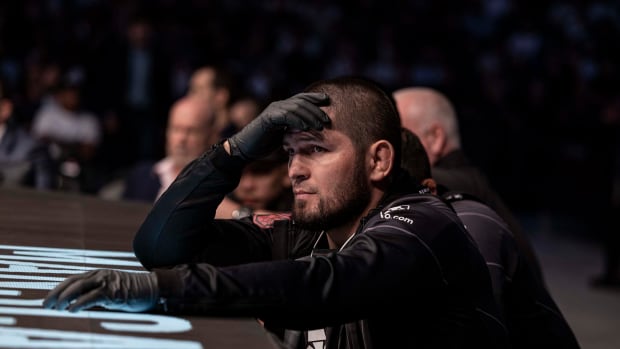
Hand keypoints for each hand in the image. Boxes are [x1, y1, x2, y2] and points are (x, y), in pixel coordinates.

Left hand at [43, 269, 158, 312]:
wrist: (153, 288)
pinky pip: (92, 296)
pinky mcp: (113, 291)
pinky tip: (71, 310)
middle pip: (72, 282)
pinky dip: (79, 303)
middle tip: (45, 305)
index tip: (48, 299)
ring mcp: (106, 281)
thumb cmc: (133, 292)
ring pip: (79, 287)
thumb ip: (95, 295)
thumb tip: (76, 306)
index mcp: (98, 274)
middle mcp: (100, 275)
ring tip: (55, 308)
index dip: (58, 289)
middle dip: (56, 293)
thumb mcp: (111, 292)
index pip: (72, 279)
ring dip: (64, 298)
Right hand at [228, 92, 329, 159]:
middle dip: (316, 109)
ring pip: (296, 107)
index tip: (328, 101)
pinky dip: (298, 121)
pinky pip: (286, 116)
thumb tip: (310, 130)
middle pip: (301, 102)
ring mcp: (273, 110)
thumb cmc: (264, 144)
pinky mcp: (268, 118)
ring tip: (320, 125)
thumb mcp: (284, 134)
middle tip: (327, 119)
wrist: (245, 149)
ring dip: (310, 116)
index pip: (301, 99)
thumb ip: (294, 128)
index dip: (314, 98)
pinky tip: (306, 127)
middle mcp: (278, 106)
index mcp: (282, 108)